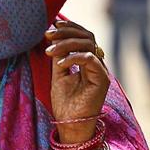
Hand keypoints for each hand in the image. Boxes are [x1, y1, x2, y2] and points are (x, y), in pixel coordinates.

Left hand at [45, 20, 109, 144]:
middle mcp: (96, 63)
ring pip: (89, 44)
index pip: (83, 35)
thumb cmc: (64, 101)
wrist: (69, 123)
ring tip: (49, 50)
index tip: (52, 26)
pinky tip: (59, 63)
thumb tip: (52, 35)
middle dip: (66, 32)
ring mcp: (100, 70)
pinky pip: (90, 59)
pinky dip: (73, 57)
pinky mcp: (102, 79)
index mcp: (87, 60)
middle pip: (87, 36)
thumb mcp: (57, 73)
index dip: (69, 27)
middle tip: (48, 35)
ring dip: (66, 43)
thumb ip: (58, 55)